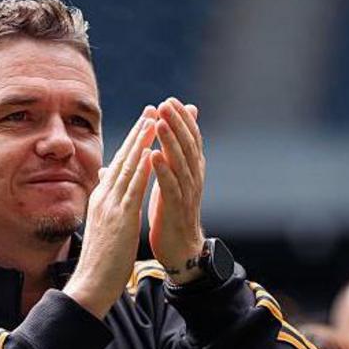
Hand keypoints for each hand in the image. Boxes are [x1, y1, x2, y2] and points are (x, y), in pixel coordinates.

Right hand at [64, 107, 157, 318]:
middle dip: (138, 133)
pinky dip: (143, 168)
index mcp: (100, 199)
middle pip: (123, 159)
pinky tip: (151, 152)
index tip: (144, 122)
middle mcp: (104, 198)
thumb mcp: (101, 225)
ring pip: (129, 168)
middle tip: (151, 110)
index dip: (132, 142)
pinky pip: (133, 189)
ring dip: (142, 143)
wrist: (90, 283)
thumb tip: (106, 182)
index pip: (118, 164)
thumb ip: (104, 202)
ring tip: (154, 121)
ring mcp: (111, 206)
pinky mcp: (120, 218)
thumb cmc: (99, 260)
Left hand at [149, 98, 205, 284]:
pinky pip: (171, 187)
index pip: (190, 139)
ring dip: (171, 141)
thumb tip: (166, 137)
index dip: (182, 119)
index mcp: (192, 170)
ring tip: (161, 122)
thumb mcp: (173, 181)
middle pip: (188, 145)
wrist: (180, 248)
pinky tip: (155, 157)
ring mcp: (187, 193)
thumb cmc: (172, 212)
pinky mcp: (177, 208)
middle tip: (166, 103)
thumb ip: (171, 157)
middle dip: (177, 123)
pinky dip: (164, 170)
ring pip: (181, 162)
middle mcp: (193, 178)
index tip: (170, 100)